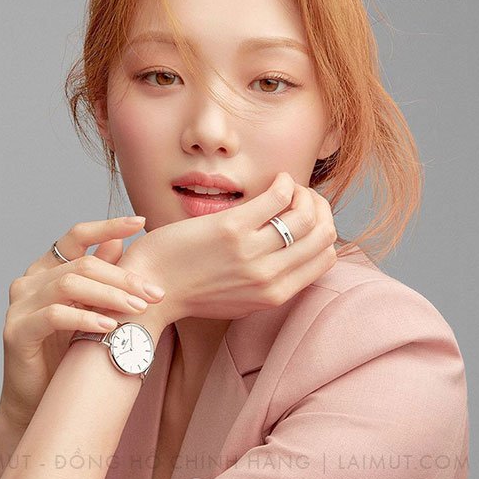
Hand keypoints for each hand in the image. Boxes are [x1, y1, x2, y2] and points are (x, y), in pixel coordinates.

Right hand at [0, 217, 165, 428]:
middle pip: (81, 264)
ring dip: (109, 295)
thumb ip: (100, 276)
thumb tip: (120, 242)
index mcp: (47, 269)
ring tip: (137, 308)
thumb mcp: (90, 309)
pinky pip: (54, 315)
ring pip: (69, 284)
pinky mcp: (16, 331)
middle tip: (154, 292)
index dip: (107, 226)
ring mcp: (19, 305)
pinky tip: (109, 326)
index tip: (140, 221)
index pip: (77, 236)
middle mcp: (30, 281)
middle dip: (122, 276)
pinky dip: (85, 317)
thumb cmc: (68, 351)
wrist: (39, 400)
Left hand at [118, 172, 337, 324]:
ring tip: (288, 187)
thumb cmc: (192, 290)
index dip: (325, 230)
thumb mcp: (241, 299)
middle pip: (324, 234)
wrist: (151, 288)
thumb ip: (271, 283)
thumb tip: (295, 253)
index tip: (308, 217)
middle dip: (321, 208)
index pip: (327, 257)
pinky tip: (277, 179)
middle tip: (302, 197)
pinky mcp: (231, 229)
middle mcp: (269, 277)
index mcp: (275, 295)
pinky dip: (285, 183)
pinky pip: (277, 197)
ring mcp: (251, 253)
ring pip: (306, 214)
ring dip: (304, 193)